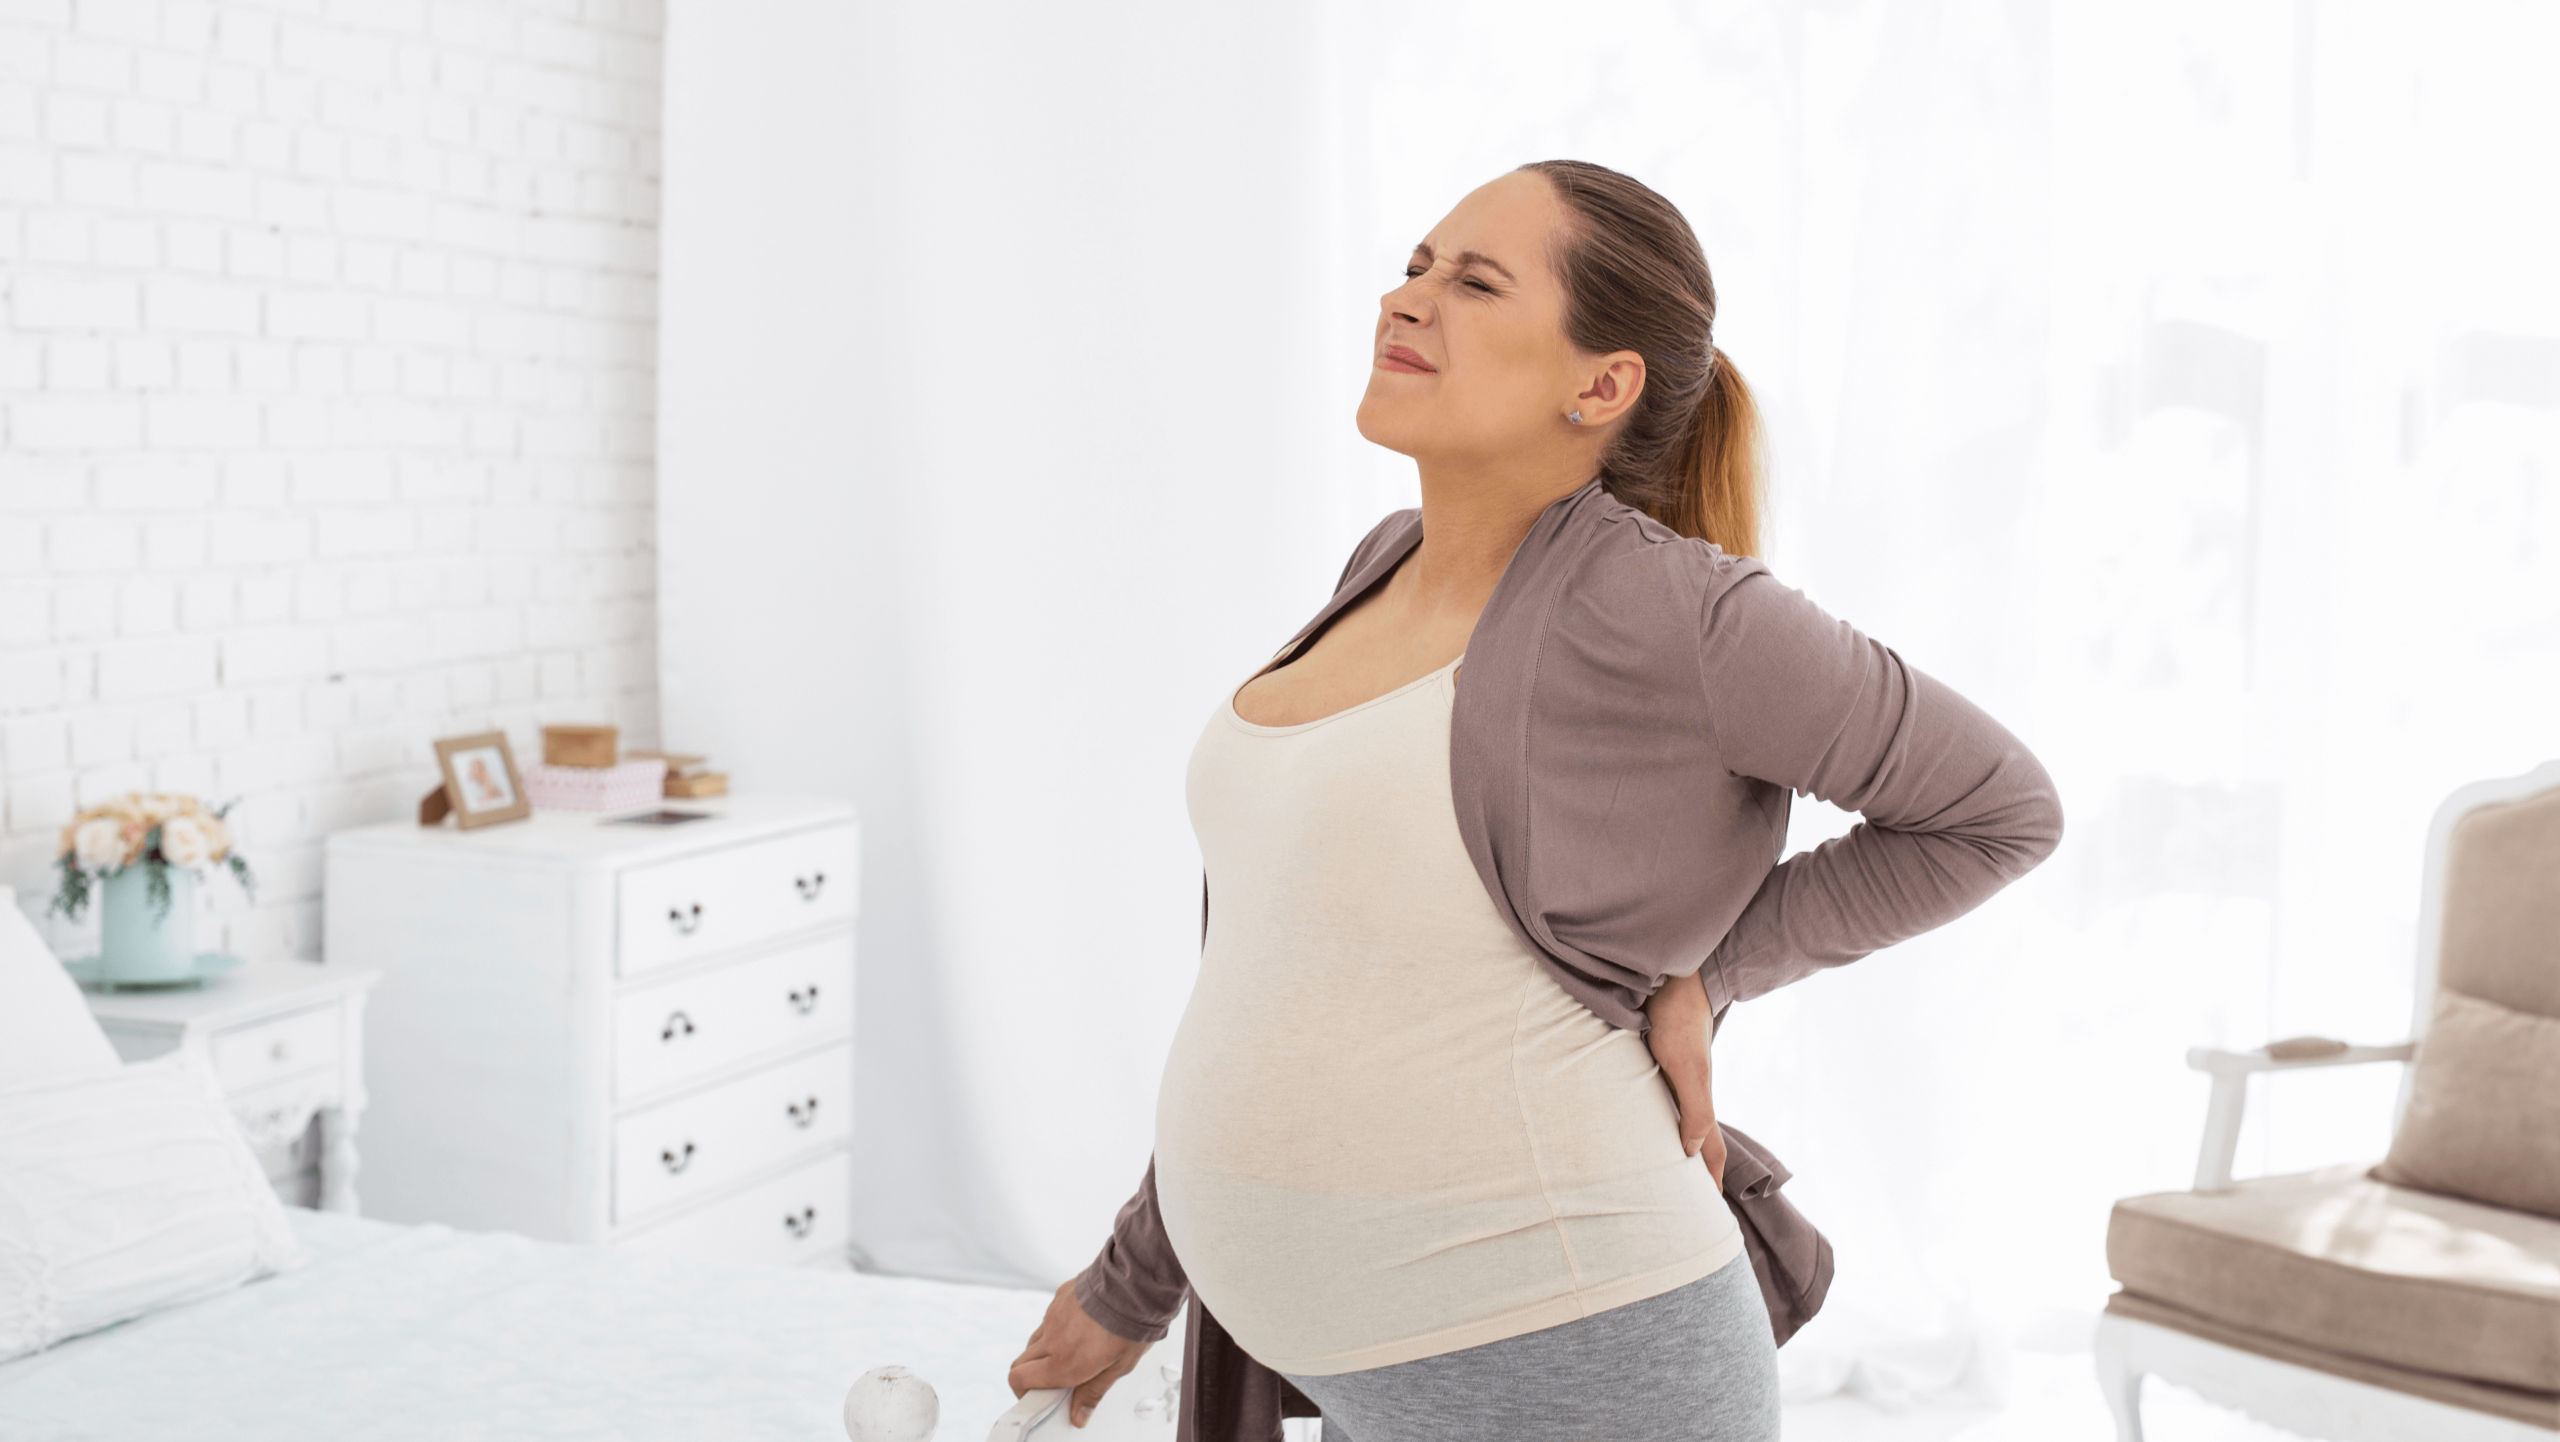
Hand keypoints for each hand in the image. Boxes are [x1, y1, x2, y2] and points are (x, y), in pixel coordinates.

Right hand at [1007, 1282, 1150, 1428]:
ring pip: (1036, 1338)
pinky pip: (1050, 1316)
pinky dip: (1059, 1326)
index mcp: (1063, 1363)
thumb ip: (1093, 1392)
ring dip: (1047, 1349)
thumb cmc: (1132, 1325)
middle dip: (1032, 1373)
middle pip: (1022, 1361)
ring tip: (1076, 1348)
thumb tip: (1079, 1415)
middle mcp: (1052, 1339)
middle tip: (1057, 1377)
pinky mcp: (1059, 1296)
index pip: (1019, 1379)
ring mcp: (1053, 1315)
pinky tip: (1084, 1323)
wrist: (1136, 1284)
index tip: (1040, 1395)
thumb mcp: (1119, 1367)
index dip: (1024, 1390)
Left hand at [1645, 968, 1726, 1190]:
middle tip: (1688, 1205)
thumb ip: (1695, 1109)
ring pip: (1676, 1122)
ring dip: (1675, 1148)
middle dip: (1696, 1172)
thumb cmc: (1677, 1023)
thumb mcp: (1686, 1069)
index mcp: (1699, 1101)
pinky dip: (1655, 1122)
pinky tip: (1639, 1123)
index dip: (1711, 1182)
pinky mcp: (1656, 1063)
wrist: (1670, 980)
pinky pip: (1657, 1104)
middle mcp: (1688, 1093)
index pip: (1710, 1151)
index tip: (1711, 1215)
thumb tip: (1692, 1154)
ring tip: (1663, 1174)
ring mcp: (1674, 1079)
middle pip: (1697, 1141)